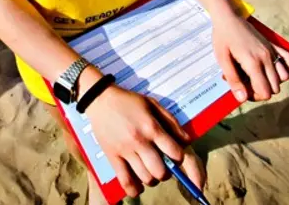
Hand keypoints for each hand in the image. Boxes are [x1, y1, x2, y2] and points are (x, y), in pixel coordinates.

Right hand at [86, 86, 201, 197]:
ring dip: (152, 179)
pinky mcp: (112, 156)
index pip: (174, 152)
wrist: (101, 99)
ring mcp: (125, 150)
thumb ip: (171, 122)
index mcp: (151, 127)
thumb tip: (187, 140)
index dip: (178, 158)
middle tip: (162, 166)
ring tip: (150, 172)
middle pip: (161, 171)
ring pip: (145, 178)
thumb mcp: (153, 104)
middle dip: (166, 172)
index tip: (175, 156)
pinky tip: (138, 186)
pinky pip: (125, 181)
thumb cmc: (129, 101)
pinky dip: (134, 189)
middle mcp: (139, 141)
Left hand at [213, 16, 288, 101]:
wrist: (228, 17)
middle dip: (263, 90)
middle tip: (248, 83)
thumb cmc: (223, 38)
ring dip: (273, 81)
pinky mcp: (274, 45)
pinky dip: (285, 68)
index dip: (255, 96)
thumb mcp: (222, 60)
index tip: (244, 90)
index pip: (265, 92)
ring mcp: (272, 51)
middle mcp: (267, 58)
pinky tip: (272, 68)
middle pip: (275, 88)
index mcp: (253, 63)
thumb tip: (242, 99)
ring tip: (258, 76)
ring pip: (284, 77)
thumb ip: (233, 80)